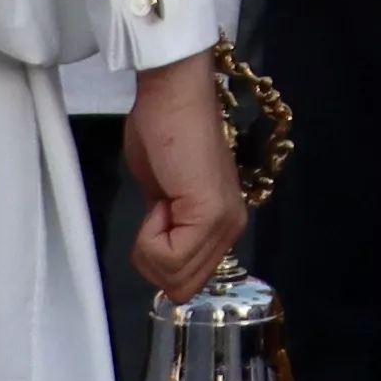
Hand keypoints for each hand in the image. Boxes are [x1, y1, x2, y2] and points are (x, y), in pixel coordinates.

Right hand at [122, 50, 247, 302]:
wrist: (171, 94)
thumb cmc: (161, 132)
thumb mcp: (161, 194)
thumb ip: (167, 227)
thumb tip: (158, 255)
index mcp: (221, 226)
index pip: (187, 282)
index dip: (156, 258)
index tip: (155, 214)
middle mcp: (230, 229)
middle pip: (181, 287)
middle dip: (152, 258)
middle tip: (155, 211)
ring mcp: (223, 223)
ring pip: (173, 278)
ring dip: (150, 245)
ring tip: (160, 201)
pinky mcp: (209, 213)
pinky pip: (170, 256)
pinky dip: (150, 235)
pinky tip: (160, 199)